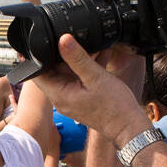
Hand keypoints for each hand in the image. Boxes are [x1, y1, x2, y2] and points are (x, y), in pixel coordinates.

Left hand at [33, 35, 148, 145]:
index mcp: (58, 94)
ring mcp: (71, 98)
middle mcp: (61, 98)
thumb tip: (62, 40)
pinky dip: (86, 67)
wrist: (128, 126)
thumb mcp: (94, 76)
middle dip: (62, 54)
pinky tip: (100, 54)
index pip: (38, 73)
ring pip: (68, 73)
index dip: (38, 56)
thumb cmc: (114, 107)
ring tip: (91, 46)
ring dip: (77, 59)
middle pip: (52, 71)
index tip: (46, 41)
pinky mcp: (81, 98)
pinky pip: (79, 78)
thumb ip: (77, 57)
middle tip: (73, 40)